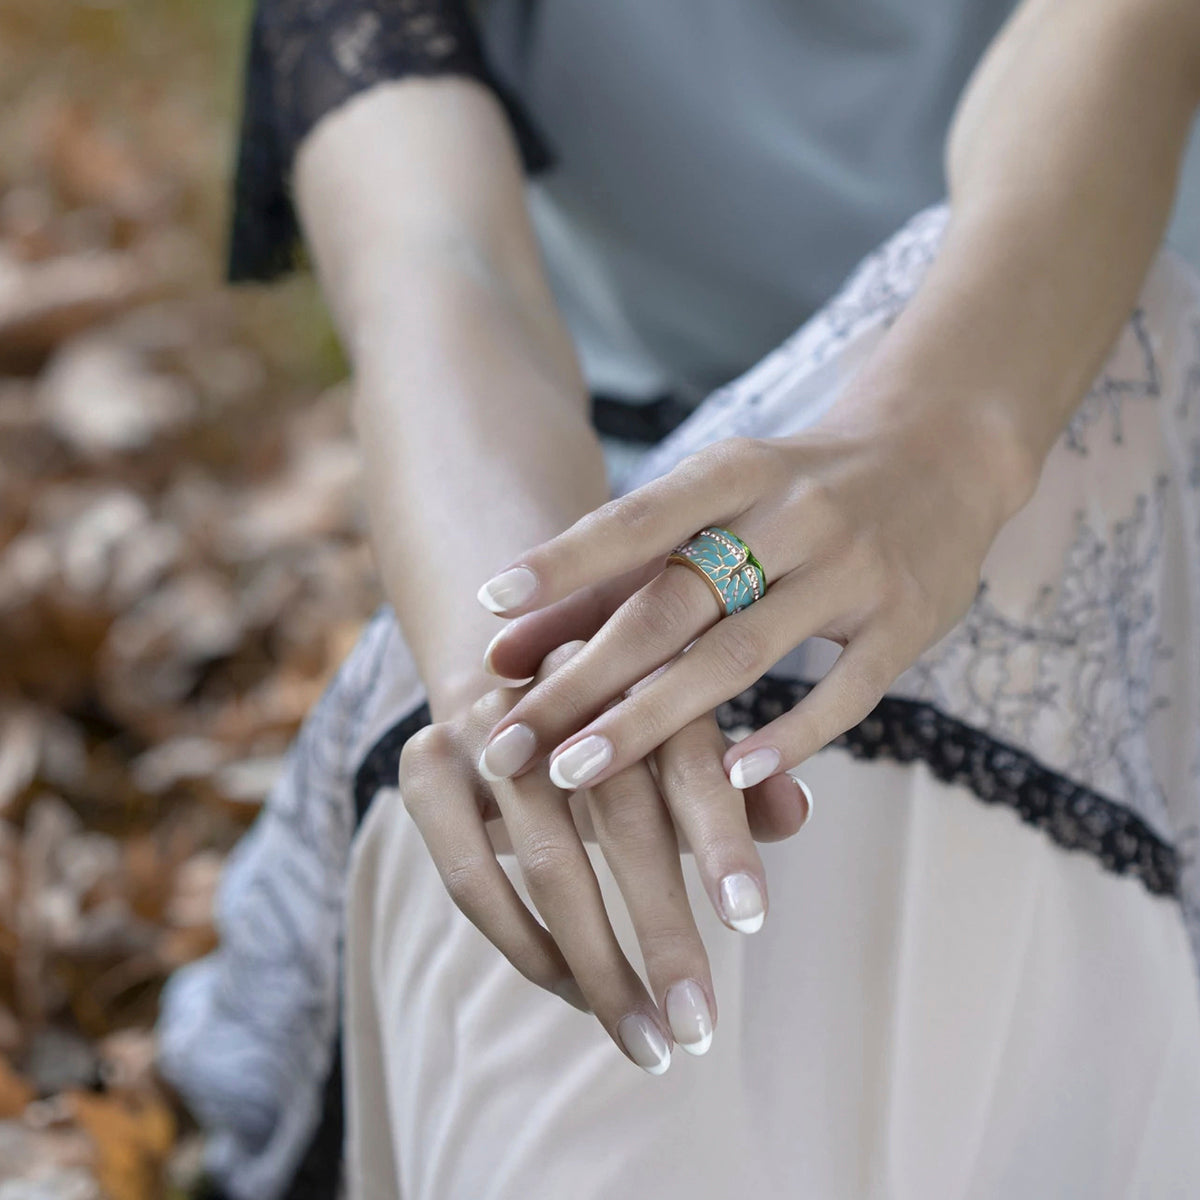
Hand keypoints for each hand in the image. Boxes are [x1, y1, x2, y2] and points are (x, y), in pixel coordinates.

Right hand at [401, 643, 811, 1073]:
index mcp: (643, 679)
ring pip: (545, 857)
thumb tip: (800, 813)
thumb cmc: (620, 739)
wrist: (506, 681)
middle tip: (698, 1027)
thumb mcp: (682, 751)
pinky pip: (470, 876)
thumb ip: (741, 786)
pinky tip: (571, 990)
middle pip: (622, 816)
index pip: (693, 763)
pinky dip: (523, 944)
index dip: (722, 839)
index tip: (751, 923)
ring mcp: (489, 729)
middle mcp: (563, 690)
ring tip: (644, 1038)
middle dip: (662, 929)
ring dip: (596, 960)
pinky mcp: (425, 765)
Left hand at [473, 393, 1034, 793]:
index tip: (488, 609)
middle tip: (507, 742)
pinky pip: (845, 693)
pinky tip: (727, 780)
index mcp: (737, 470)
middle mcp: (793, 513)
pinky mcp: (906, 622)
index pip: (637, 517)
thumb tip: (502, 642)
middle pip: (673, 602)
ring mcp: (855, 569)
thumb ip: (616, 570)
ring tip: (574, 773)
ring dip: (651, 718)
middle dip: (582, 677)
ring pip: (741, 653)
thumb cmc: (797, 487)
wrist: (942, 453)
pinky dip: (788, 737)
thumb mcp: (716, 499)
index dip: (563, 563)